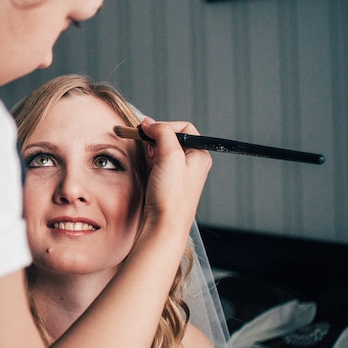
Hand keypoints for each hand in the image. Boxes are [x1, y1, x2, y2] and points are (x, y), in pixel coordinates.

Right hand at [139, 117, 211, 238]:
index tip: (148, 130)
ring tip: (148, 157)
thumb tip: (151, 122)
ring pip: (163, 149)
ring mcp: (180, 173)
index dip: (165, 126)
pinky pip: (158, 163)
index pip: (183, 127)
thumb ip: (163, 133)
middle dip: (157, 138)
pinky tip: (147, 167)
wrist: (164, 225)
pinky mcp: (168, 182)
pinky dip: (150, 160)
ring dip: (152, 149)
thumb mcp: (171, 155)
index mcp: (200, 154)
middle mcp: (193, 163)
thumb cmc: (172, 196)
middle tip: (146, 144)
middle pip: (172, 137)